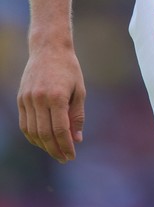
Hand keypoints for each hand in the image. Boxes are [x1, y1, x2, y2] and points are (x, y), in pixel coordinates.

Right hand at [17, 47, 85, 162]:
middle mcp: (39, 99)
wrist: (49, 48)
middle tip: (64, 158)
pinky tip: (42, 141)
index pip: (59, 130)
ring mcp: (27, 99)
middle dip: (55, 149)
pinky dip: (33, 136)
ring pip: (32, 132)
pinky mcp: (21, 99)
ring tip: (55, 150)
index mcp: (57, 96)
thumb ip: (77, 115)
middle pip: (45, 134)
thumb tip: (76, 139)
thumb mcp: (80, 90)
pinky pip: (25, 124)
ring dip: (43, 145)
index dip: (65, 146)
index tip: (72, 156)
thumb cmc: (69, 69)